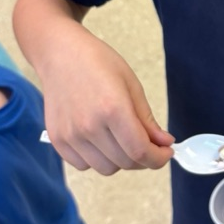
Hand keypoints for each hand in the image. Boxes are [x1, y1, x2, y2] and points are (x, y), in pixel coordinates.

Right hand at [39, 25, 174, 175]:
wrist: (60, 54)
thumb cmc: (97, 63)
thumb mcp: (131, 84)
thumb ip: (147, 119)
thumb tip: (164, 143)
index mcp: (113, 108)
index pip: (140, 151)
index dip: (158, 158)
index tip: (166, 153)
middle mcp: (90, 126)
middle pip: (126, 162)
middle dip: (144, 158)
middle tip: (148, 144)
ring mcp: (71, 136)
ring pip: (106, 169)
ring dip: (121, 160)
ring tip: (122, 139)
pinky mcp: (58, 140)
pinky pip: (84, 165)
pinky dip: (98, 159)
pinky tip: (101, 140)